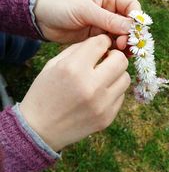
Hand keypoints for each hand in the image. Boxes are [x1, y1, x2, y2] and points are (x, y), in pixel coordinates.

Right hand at [20, 35, 130, 151]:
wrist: (40, 129)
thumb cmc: (44, 93)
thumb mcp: (53, 65)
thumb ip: (77, 50)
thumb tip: (100, 43)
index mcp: (73, 68)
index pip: (102, 43)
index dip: (102, 42)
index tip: (100, 47)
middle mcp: (91, 86)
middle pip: (121, 60)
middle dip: (114, 56)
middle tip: (105, 61)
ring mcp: (102, 104)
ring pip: (125, 78)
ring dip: (116, 74)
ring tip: (103, 78)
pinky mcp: (107, 118)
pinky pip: (121, 96)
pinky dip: (113, 91)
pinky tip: (100, 94)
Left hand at [34, 0, 140, 49]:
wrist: (41, 18)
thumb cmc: (61, 6)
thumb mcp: (84, 9)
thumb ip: (107, 18)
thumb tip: (130, 28)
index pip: (131, 6)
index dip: (136, 20)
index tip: (134, 33)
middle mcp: (108, 10)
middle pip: (128, 24)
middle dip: (129, 35)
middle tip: (123, 46)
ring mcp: (102, 25)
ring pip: (120, 36)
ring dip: (122, 45)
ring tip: (120, 54)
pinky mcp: (95, 38)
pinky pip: (109, 44)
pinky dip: (112, 50)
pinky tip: (111, 56)